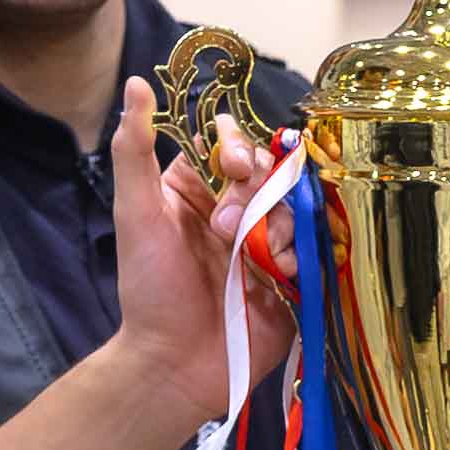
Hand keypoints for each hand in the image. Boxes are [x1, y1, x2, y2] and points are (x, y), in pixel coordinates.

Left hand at [114, 80, 287, 433]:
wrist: (175, 365)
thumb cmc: (149, 291)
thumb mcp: (136, 215)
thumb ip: (135, 150)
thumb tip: (136, 84)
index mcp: (199, 190)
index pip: (231, 143)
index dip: (238, 147)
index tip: (231, 166)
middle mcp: (237, 211)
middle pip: (271, 170)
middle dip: (257, 192)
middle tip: (228, 229)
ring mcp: (267, 244)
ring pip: (296, 206)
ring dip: (275, 227)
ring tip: (249, 261)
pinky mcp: (292, 277)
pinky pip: (314, 248)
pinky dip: (297, 256)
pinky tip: (277, 275)